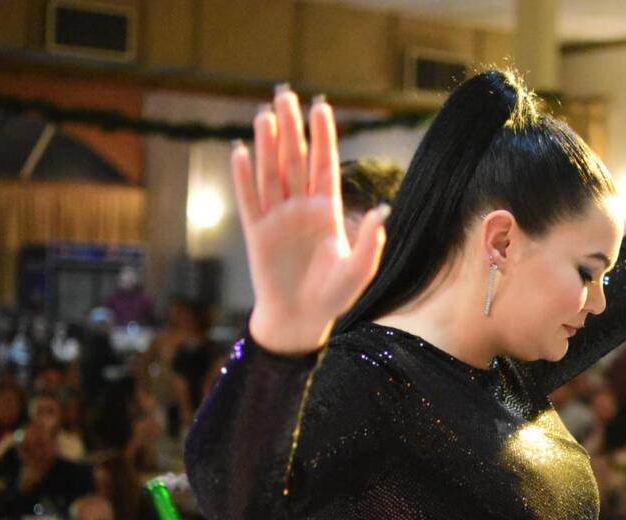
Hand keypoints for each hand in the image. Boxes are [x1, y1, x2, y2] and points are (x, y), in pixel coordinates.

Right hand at [235, 87, 388, 352]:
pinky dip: (244, 177)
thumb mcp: (359, 271)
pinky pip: (249, 200)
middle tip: (285, 94)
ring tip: (266, 115)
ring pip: (271, 173)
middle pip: (295, 161)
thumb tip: (385, 211)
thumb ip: (370, 242)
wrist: (301, 320)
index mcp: (328, 212)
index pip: (325, 166)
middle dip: (292, 128)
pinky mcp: (257, 233)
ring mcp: (278, 218)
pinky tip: (240, 151)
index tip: (320, 107)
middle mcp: (302, 208)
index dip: (323, 137)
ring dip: (267, 145)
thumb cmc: (333, 296)